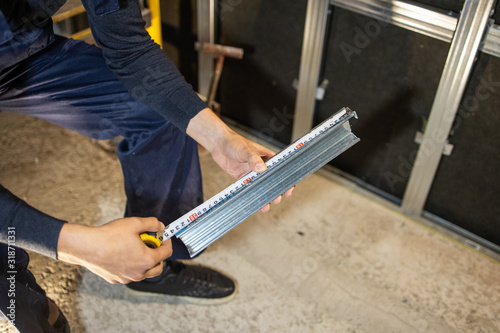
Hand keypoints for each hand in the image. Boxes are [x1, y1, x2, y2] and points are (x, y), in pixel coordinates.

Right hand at [57, 217, 171, 283]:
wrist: (87, 247)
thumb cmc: (110, 235)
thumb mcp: (135, 223)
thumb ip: (152, 223)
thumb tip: (160, 225)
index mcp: (147, 260)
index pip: (166, 253)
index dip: (167, 242)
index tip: (163, 236)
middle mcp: (139, 273)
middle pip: (158, 268)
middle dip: (158, 256)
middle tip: (152, 244)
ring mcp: (127, 278)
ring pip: (144, 273)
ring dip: (145, 262)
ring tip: (137, 248)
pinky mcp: (116, 279)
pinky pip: (129, 274)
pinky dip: (131, 266)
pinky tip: (123, 254)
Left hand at [187, 108, 293, 211]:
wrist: (219, 144)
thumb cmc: (235, 142)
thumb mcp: (246, 150)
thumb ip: (254, 159)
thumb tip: (262, 168)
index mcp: (267, 157)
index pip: (280, 169)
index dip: (286, 179)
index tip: (289, 188)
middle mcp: (262, 166)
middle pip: (272, 180)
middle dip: (276, 191)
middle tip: (277, 199)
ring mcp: (253, 173)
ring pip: (262, 186)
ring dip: (264, 196)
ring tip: (266, 206)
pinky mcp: (243, 178)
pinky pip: (250, 188)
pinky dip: (252, 195)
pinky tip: (254, 202)